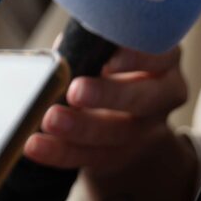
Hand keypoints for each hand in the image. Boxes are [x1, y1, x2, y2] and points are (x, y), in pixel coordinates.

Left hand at [22, 46, 187, 176]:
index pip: (161, 57)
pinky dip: (60, 151)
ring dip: (80, 128)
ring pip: (116, 133)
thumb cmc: (113, 63)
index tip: (109, 59)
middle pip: (142, 99)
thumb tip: (64, 49)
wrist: (129, 115)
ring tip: (50, 119)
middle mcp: (162, 97)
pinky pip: (90, 157)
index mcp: (163, 62)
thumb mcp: (114, 47)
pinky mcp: (119, 156)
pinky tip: (37, 145)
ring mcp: (145, 131)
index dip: (136, 58)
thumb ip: (94, 43)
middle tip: (76, 90)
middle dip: (108, 96)